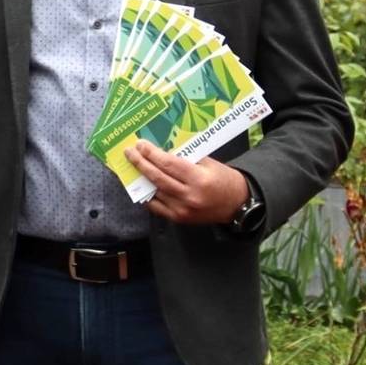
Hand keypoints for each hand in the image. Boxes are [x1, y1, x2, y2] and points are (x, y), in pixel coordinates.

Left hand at [129, 143, 248, 225]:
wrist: (236, 204)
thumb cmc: (223, 179)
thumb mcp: (208, 163)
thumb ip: (185, 159)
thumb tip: (160, 151)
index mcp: (199, 179)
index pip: (169, 165)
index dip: (152, 154)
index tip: (140, 145)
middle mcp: (189, 196)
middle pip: (158, 178)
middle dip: (141, 164)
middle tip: (129, 152)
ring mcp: (182, 210)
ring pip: (154, 192)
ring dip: (141, 179)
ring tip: (131, 166)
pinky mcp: (179, 219)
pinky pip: (156, 206)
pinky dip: (148, 195)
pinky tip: (141, 185)